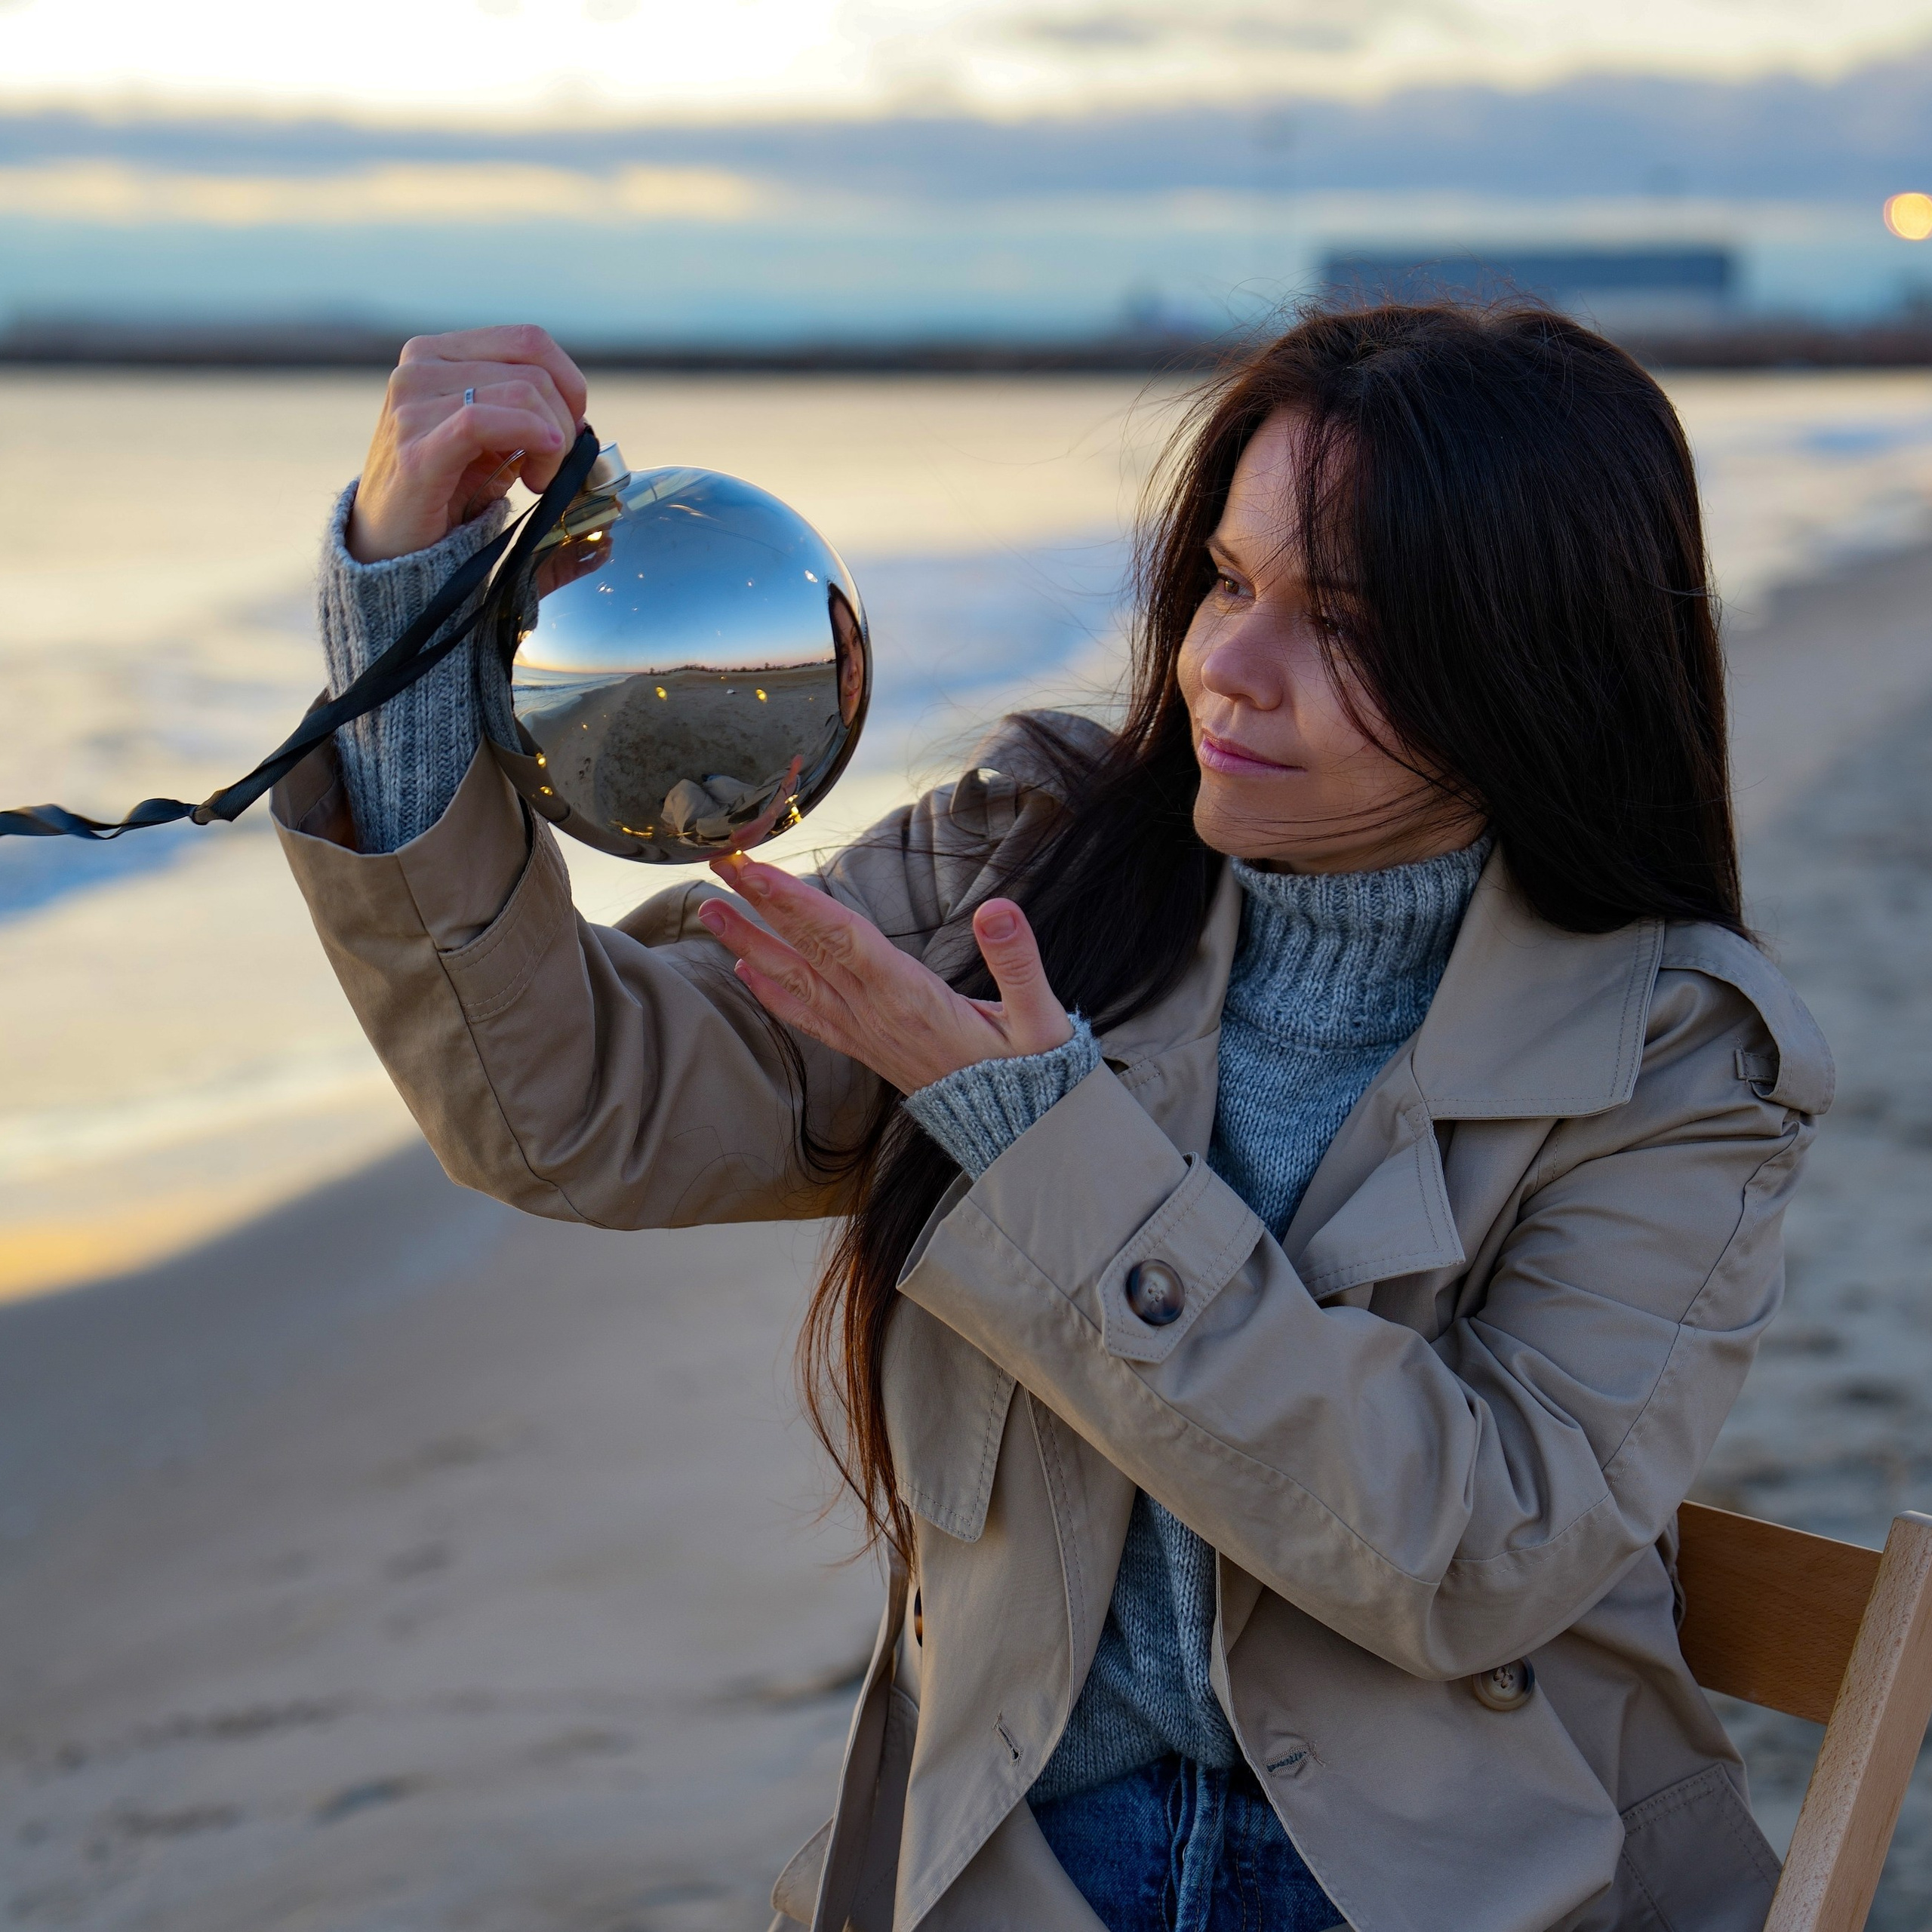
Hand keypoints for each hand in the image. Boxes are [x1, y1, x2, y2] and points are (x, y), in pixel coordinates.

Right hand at [346, 325, 588, 562]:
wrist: (392, 547)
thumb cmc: (447, 491)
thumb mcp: (492, 440)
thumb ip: (527, 413)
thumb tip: (583, 419)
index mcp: (438, 353)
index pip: (528, 341)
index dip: (568, 383)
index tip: (572, 427)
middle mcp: (419, 367)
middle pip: (533, 373)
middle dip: (564, 423)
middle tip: (553, 468)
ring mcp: (411, 404)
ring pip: (521, 393)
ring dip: (552, 443)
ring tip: (539, 479)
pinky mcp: (415, 449)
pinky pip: (482, 422)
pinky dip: (528, 439)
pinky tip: (537, 473)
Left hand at [695, 854, 1073, 1093]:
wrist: (1016, 1131)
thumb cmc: (1029, 1071)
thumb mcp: (1038, 1017)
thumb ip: (1018, 961)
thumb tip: (997, 910)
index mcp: (910, 997)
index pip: (841, 939)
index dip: (796, 903)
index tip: (756, 870)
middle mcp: (875, 1014)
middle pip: (807, 950)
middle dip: (760, 904)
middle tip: (717, 862)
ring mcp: (865, 1033)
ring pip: (797, 982)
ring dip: (751, 944)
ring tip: (710, 911)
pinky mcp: (866, 1047)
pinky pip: (809, 1018)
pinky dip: (773, 994)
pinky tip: (746, 974)